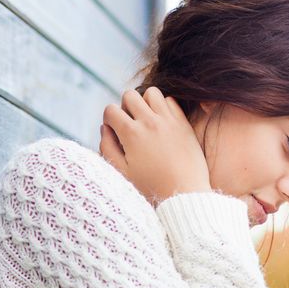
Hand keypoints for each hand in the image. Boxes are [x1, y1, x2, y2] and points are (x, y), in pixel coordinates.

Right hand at [98, 87, 211, 206]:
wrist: (184, 195)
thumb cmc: (150, 188)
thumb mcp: (122, 172)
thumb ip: (107, 147)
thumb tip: (104, 128)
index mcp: (131, 134)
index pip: (110, 110)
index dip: (108, 120)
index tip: (115, 132)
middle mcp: (149, 122)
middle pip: (129, 95)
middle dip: (125, 107)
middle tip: (130, 125)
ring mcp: (168, 121)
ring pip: (151, 93)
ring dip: (145, 103)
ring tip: (146, 120)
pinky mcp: (183, 124)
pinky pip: (171, 101)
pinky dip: (164, 107)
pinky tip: (162, 123)